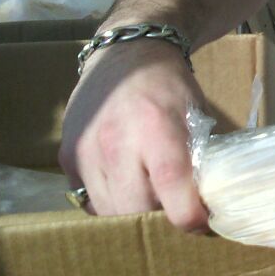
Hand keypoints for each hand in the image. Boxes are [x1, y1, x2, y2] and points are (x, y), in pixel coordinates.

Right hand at [59, 39, 208, 229]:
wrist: (124, 54)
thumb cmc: (169, 86)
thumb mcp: (196, 115)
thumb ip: (198, 159)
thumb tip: (208, 203)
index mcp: (157, 130)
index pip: (172, 192)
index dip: (189, 218)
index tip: (200, 221)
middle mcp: (116, 143)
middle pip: (136, 210)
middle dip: (158, 217)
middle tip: (173, 209)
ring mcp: (85, 151)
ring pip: (109, 211)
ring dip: (131, 213)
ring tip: (150, 197)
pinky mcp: (67, 157)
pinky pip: (87, 199)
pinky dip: (109, 201)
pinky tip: (125, 186)